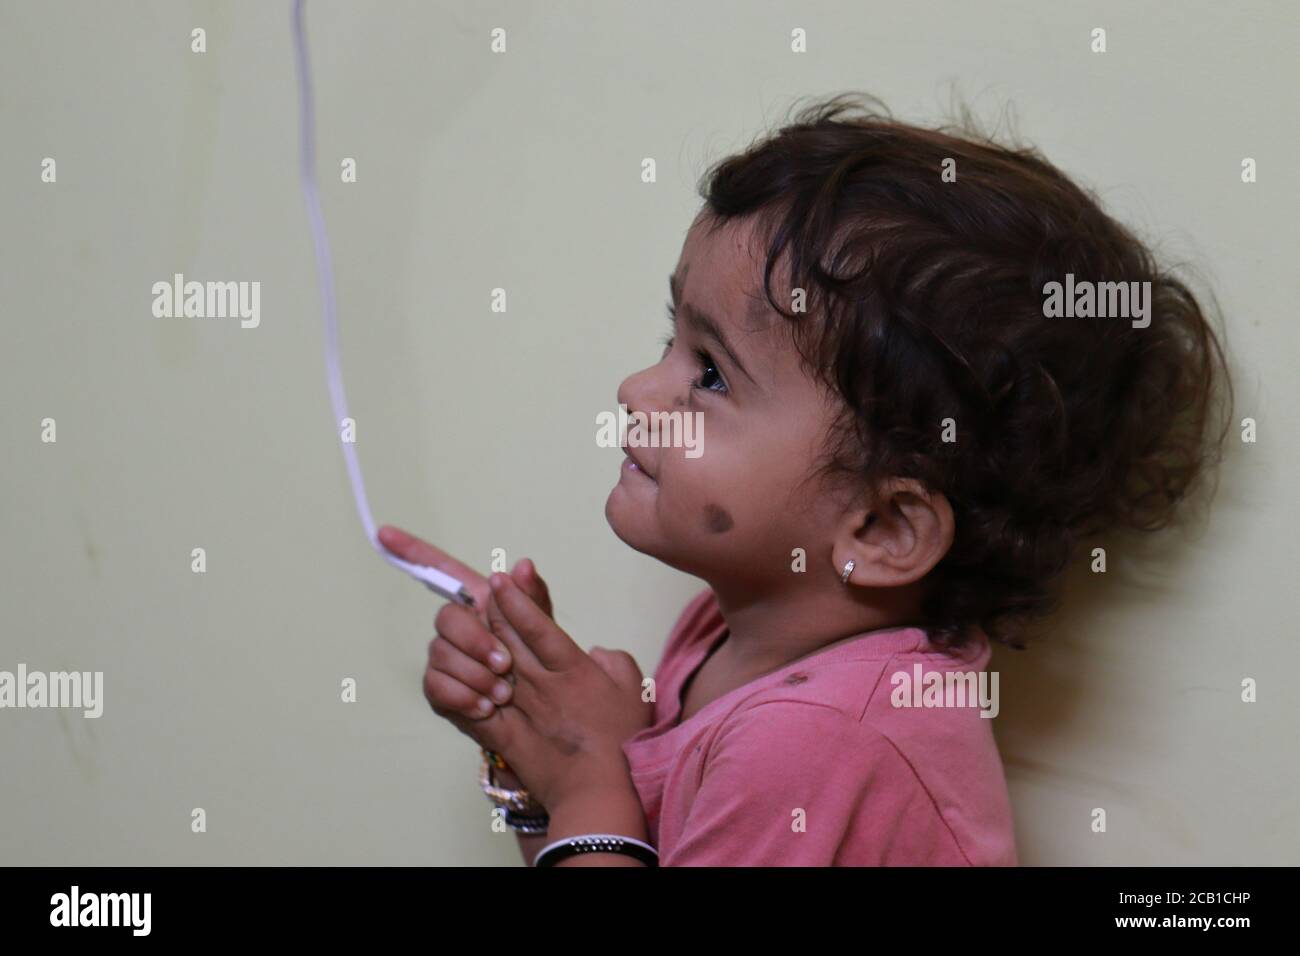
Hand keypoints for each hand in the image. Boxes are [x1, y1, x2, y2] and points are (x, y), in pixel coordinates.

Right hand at [378, 524, 549, 738]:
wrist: (541, 714)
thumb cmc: (542, 666)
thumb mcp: (546, 631)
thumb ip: (533, 600)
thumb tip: (521, 565)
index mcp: (480, 602)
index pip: (442, 570)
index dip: (412, 550)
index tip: (382, 532)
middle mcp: (458, 626)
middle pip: (445, 618)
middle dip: (475, 641)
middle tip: (505, 663)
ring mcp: (445, 656)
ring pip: (440, 653)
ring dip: (474, 674)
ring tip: (503, 693)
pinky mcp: (440, 688)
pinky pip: (436, 686)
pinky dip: (463, 697)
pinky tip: (485, 706)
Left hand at [469, 572, 654, 809]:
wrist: (598, 791)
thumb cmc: (623, 742)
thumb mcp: (634, 690)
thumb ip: (614, 661)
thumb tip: (597, 651)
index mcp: (574, 669)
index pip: (538, 625)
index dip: (518, 598)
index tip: (503, 577)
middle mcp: (543, 683)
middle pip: (509, 636)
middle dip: (495, 607)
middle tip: (486, 588)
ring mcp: (521, 708)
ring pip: (492, 663)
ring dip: (478, 638)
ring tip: (470, 618)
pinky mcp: (505, 734)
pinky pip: (474, 705)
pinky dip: (462, 684)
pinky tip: (456, 668)